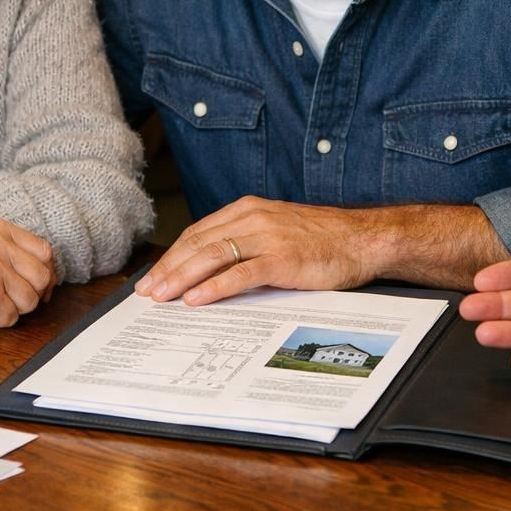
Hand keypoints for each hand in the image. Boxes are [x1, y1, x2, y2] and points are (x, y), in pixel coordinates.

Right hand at [0, 216, 56, 331]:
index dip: (43, 274)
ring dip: (11, 310)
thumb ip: (6, 252)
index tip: (34, 288)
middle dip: (30, 295)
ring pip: (30, 300)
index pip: (44, 251)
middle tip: (7, 302)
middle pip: (43, 276)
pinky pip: (11, 317)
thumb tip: (46, 274)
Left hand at [135, 196, 381, 305]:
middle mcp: (254, 218)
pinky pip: (240, 273)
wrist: (363, 239)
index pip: (199, 233)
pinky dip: (214, 287)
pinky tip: (196, 300)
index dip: (173, 256)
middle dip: (169, 269)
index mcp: (249, 210)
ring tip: (162, 297)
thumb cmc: (323, 239)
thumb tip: (212, 268)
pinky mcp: (282, 259)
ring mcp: (268, 237)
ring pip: (212, 256)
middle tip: (147, 292)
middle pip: (198, 244)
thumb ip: (247, 242)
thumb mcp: (278, 231)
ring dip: (182, 278)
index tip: (154, 276)